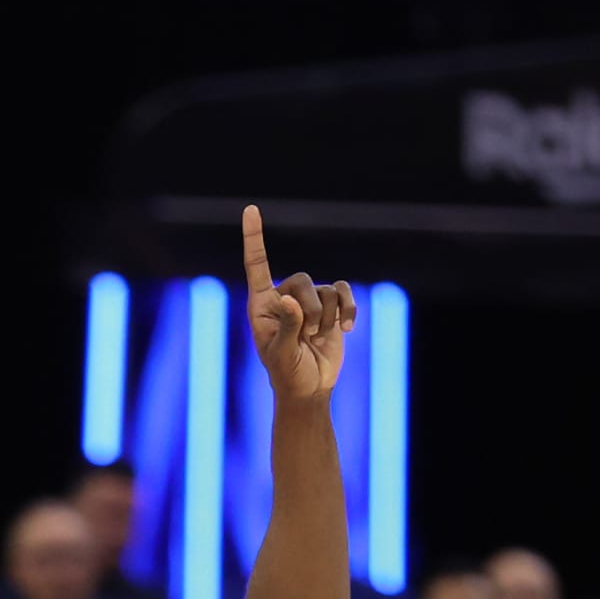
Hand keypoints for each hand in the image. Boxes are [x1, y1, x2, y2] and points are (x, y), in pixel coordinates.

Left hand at [242, 206, 354, 402]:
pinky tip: (348, 329)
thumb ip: (287, 326)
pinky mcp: (331, 306)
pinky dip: (349, 309)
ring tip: (318, 339)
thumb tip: (287, 299)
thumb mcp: (283, 354)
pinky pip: (343, 292)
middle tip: (307, 336)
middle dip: (310, 311)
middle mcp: (283, 296)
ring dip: (327, 318)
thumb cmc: (288, 374)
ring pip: (325, 290)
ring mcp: (308, 300)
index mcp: (261, 305)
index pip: (257, 265)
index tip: (250, 209)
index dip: (254, 237)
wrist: (310, 389)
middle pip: (303, 280)